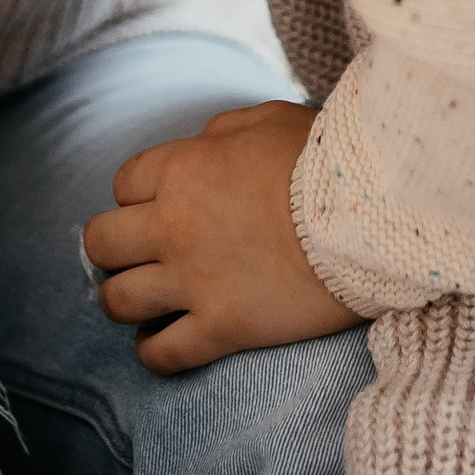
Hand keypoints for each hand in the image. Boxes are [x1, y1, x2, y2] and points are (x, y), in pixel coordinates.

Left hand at [83, 99, 357, 368]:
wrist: (372, 217)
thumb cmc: (327, 161)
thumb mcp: (269, 119)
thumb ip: (222, 133)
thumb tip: (202, 146)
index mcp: (182, 169)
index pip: (123, 185)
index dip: (140, 197)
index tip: (162, 207)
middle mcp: (173, 225)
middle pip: (102, 244)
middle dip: (116, 249)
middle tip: (141, 256)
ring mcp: (194, 281)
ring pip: (118, 301)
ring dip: (125, 300)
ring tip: (146, 303)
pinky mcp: (222, 328)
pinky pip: (161, 354)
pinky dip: (153, 352)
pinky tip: (161, 343)